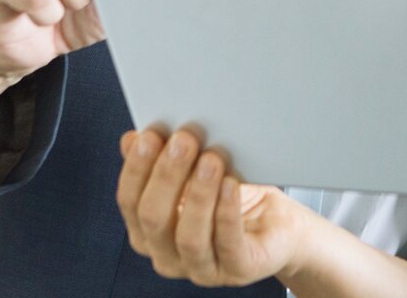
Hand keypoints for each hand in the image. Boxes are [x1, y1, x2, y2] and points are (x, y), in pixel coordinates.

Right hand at [115, 127, 311, 286]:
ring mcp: (202, 269)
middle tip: (183, 141)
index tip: (150, 136)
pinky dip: (227, 212)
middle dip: (166, 176)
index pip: (130, 203)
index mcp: (149, 233)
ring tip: (211, 159)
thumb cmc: (231, 197)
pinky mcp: (238, 270)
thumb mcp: (193, 174)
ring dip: (198, 194)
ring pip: (189, 237)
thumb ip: (162, 160)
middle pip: (154, 219)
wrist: (276, 225)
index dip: (137, 169)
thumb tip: (132, 139)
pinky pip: (228, 244)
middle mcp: (168, 256)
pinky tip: (231, 184)